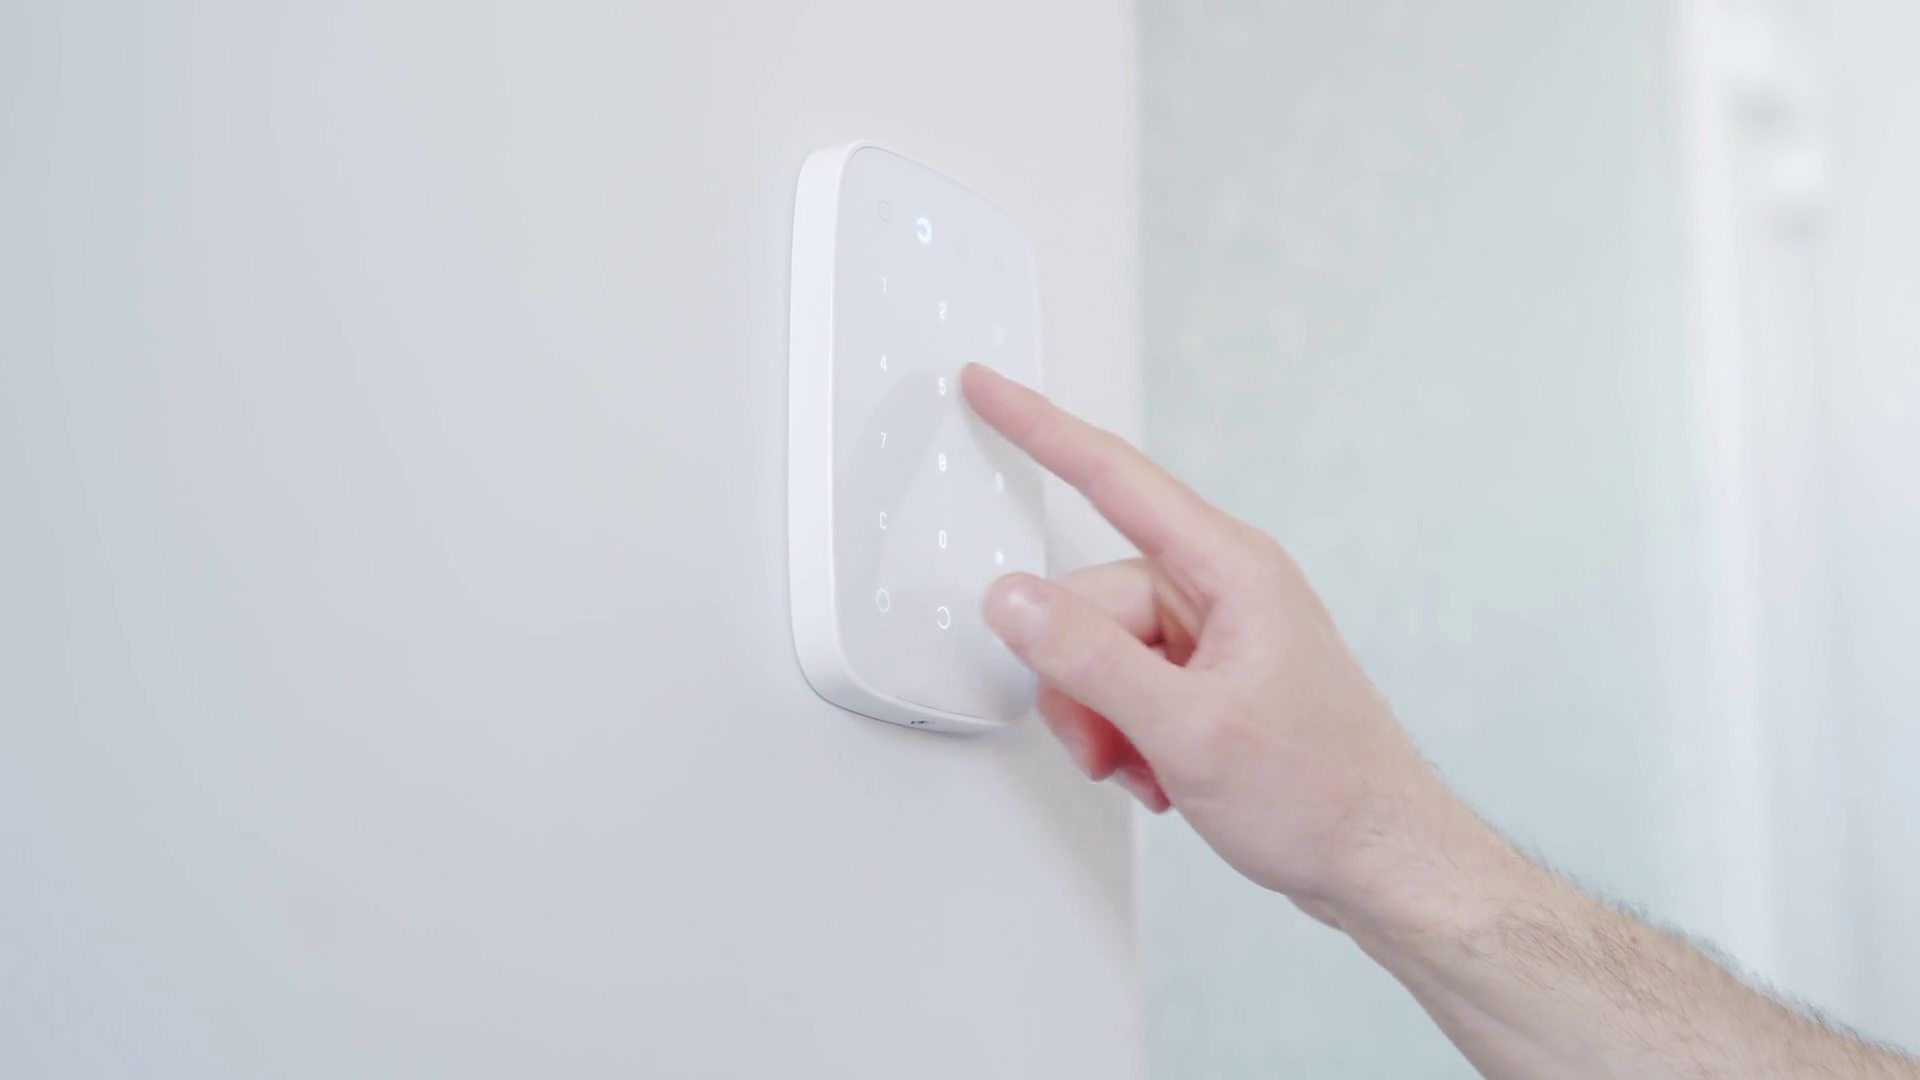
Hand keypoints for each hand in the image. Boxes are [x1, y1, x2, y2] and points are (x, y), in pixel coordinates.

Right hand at [962, 363, 1454, 909]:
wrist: (1381, 861)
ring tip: (1149, 766)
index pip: (1113, 479)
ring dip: (1103, 719)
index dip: (1039, 428)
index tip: (988, 388)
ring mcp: (1216, 637)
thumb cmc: (1324, 793)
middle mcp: (1222, 591)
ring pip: (1099, 650)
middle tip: (1108, 744)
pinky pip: (1127, 684)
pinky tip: (1162, 772)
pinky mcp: (1209, 679)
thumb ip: (1090, 660)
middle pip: (1090, 598)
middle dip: (1078, 680)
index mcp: (1231, 570)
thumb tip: (1015, 601)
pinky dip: (1126, 735)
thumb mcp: (1189, 728)